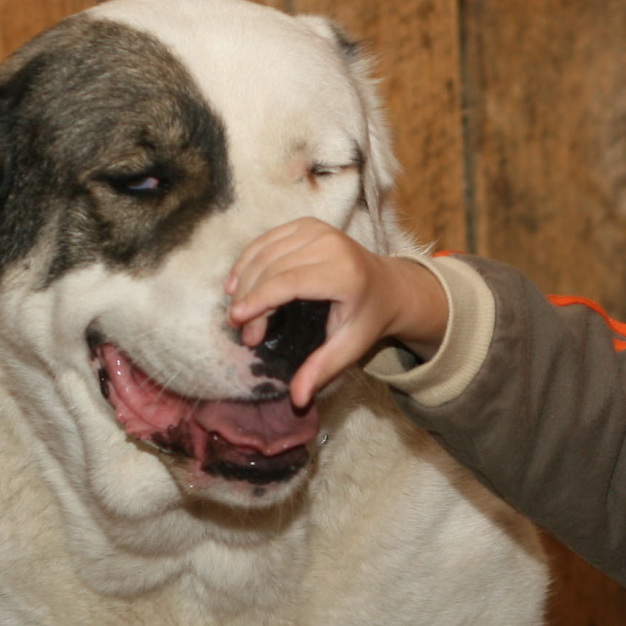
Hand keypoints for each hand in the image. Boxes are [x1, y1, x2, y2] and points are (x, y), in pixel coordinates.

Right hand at [226, 218, 450, 406]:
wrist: (388, 286)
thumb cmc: (367, 319)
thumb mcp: (351, 348)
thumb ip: (323, 370)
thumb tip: (297, 400)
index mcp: (344, 273)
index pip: (289, 283)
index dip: (259, 300)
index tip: (237, 321)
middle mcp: (330, 244)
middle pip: (273, 268)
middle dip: (250, 299)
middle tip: (242, 330)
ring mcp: (317, 230)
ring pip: (265, 252)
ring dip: (243, 280)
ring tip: (237, 311)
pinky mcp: (306, 224)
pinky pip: (266, 240)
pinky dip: (247, 260)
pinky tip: (237, 283)